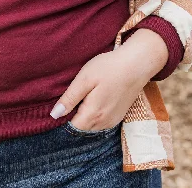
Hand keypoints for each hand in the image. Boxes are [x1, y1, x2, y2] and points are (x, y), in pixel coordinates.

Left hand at [49, 29, 168, 130]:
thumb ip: (70, 99)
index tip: (63, 101)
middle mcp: (103, 123)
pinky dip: (94, 115)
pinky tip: (95, 99)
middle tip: (74, 95)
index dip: (63, 116)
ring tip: (84, 95)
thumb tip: (54, 115)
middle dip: (73, 116)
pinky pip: (100, 122)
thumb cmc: (109, 68)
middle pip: (81, 127)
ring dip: (84, 115)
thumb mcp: (84, 79)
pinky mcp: (118, 116)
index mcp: (93, 114)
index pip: (71, 127)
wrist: (137, 65)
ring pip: (90, 126)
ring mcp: (112, 121)